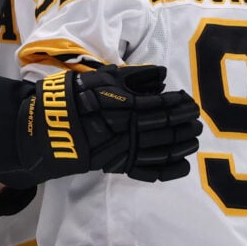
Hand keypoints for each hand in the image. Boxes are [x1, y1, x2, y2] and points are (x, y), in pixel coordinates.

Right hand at [14, 65, 201, 183]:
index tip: (191, 100)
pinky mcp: (117, 165)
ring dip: (181, 144)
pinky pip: (148, 171)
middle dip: (184, 124)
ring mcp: (124, 151)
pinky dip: (168, 170)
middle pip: (165, 128)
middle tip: (198, 120)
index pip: (161, 105)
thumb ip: (134, 76)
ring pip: (161, 150)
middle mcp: (128, 131)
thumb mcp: (103, 77)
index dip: (179, 104)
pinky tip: (182, 166)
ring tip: (194, 139)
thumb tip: (162, 74)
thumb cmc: (75, 97)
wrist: (48, 126)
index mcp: (126, 107)